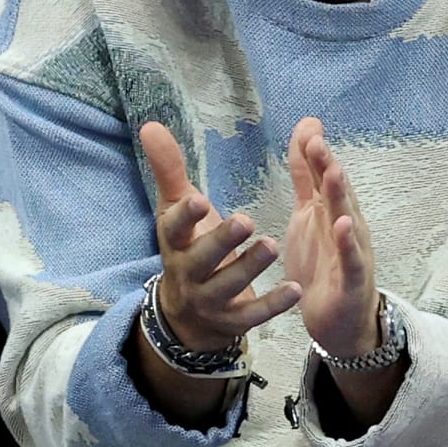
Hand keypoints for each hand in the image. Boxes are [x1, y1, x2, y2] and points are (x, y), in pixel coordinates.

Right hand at [142, 120, 295, 350]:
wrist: (186, 315)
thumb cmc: (188, 247)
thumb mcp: (176, 212)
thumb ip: (170, 170)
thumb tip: (151, 124)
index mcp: (175, 243)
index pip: (173, 228)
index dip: (185, 216)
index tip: (199, 198)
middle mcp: (189, 273)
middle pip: (201, 258)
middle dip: (221, 241)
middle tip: (246, 220)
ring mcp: (210, 300)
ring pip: (228, 286)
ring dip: (250, 267)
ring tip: (272, 245)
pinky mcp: (233, 321)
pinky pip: (252, 315)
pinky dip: (273, 304)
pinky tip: (296, 288)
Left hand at [284, 117, 380, 359]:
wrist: (338, 321)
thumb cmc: (324, 263)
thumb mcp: (308, 215)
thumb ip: (308, 176)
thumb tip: (308, 131)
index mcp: (330, 211)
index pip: (323, 177)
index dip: (315, 153)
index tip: (307, 125)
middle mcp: (345, 226)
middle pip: (337, 192)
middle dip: (328, 166)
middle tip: (316, 141)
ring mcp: (352, 251)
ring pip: (347, 219)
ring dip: (342, 197)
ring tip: (334, 173)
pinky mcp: (353, 279)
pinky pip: (351, 259)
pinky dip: (348, 242)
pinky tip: (344, 226)